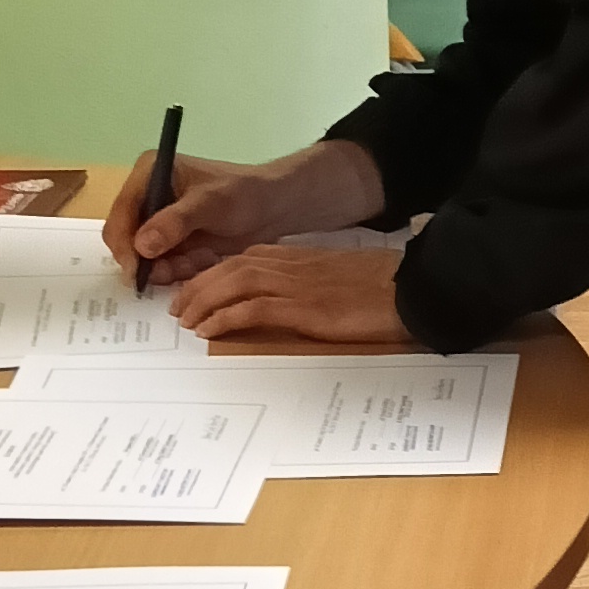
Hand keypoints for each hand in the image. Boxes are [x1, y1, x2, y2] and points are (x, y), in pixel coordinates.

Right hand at [107, 135, 383, 289]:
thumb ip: (175, 222)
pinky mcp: (171, 241)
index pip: (120, 213)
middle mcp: (148, 195)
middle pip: (126, 238)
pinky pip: (162, 265)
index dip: (124, 243)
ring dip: (168, 267)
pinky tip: (204, 259)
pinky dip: (180, 269)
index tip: (137, 270)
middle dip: (148, 260)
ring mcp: (158, 220)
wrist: (274, 208)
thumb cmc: (245, 194)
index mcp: (149, 173)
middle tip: (174, 271)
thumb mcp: (211, 203)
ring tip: (200, 259)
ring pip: (143, 257)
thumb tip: (141, 245)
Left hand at [168, 243, 413, 349]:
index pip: (244, 258)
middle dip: (198, 286)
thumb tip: (292, 301)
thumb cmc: (381, 288)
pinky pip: (253, 308)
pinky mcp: (305, 307)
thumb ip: (311, 284)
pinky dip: (226, 316)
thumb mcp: (339, 280)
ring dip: (203, 301)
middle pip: (230, 267)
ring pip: (234, 283)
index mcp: (300, 258)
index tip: (194, 291)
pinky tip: (209, 330)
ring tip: (185, 320)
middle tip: (177, 308)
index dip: (213, 274)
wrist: (411, 288)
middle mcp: (292, 265)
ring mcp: (297, 285)